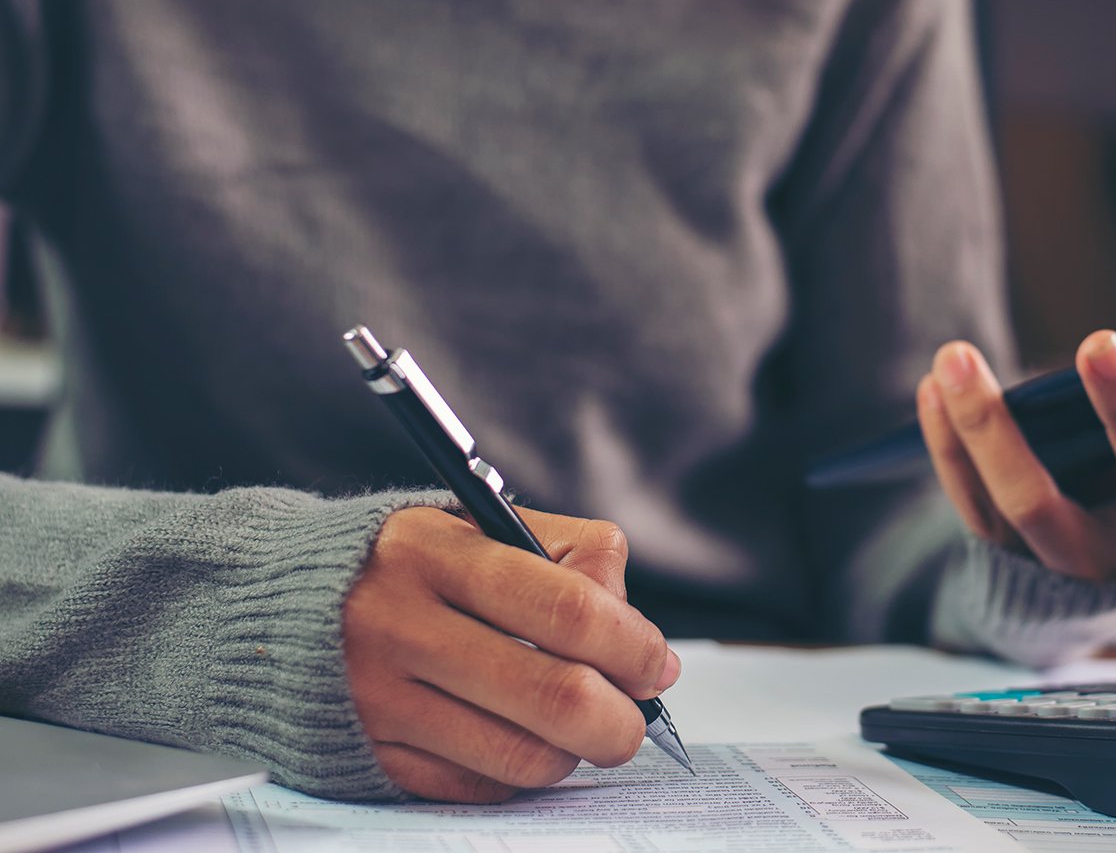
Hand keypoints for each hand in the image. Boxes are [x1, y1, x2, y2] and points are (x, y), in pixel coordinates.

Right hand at [343, 506, 679, 802]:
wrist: (264, 603)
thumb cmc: (399, 562)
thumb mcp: (474, 524)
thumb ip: (566, 557)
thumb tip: (639, 636)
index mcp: (434, 552)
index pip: (566, 606)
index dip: (631, 644)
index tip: (656, 663)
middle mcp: (397, 625)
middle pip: (554, 696)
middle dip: (620, 718)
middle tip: (634, 716)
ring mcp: (376, 699)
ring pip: (522, 755)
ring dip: (573, 751)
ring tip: (576, 726)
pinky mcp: (366, 756)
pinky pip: (476, 787)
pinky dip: (518, 773)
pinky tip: (518, 739)